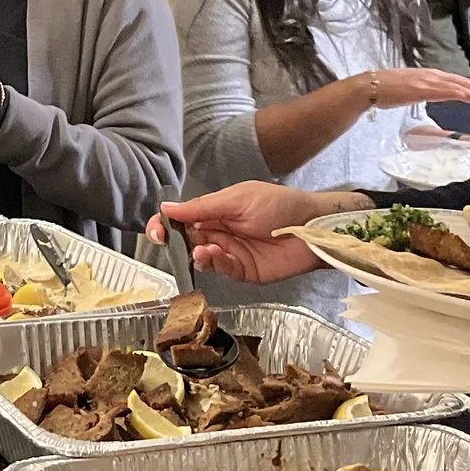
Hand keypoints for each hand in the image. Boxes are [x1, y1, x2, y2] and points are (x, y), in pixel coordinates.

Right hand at [146, 183, 365, 283]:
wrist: (312, 227)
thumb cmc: (280, 205)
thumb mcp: (238, 199)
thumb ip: (202, 207)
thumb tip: (167, 208)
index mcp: (215, 211)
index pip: (181, 219)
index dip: (165, 225)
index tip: (157, 232)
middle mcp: (219, 233)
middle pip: (186, 241)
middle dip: (175, 244)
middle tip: (169, 244)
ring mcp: (231, 253)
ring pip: (202, 258)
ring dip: (198, 255)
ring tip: (204, 250)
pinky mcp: (244, 272)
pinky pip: (222, 270)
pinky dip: (216, 264)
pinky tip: (218, 255)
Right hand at [364, 69, 469, 111]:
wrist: (369, 87)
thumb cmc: (384, 91)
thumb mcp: (408, 92)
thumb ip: (421, 93)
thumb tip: (428, 97)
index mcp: (429, 76)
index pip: (457, 82)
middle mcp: (433, 75)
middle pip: (464, 82)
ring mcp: (430, 81)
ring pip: (462, 86)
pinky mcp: (427, 88)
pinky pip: (453, 92)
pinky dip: (469, 95)